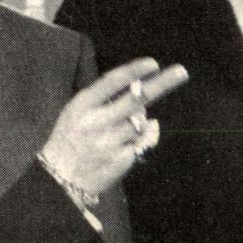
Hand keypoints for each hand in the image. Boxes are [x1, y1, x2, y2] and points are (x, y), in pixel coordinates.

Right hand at [40, 57, 187, 196]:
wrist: (60, 178)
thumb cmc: (72, 139)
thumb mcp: (78, 113)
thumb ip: (107, 103)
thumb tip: (144, 106)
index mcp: (83, 105)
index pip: (112, 82)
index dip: (133, 71)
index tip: (153, 63)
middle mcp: (97, 121)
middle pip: (136, 98)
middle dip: (162, 84)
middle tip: (182, 72)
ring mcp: (110, 142)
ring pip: (141, 123)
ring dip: (139, 123)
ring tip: (120, 131)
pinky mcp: (121, 160)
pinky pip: (141, 144)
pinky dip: (137, 142)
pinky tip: (121, 148)